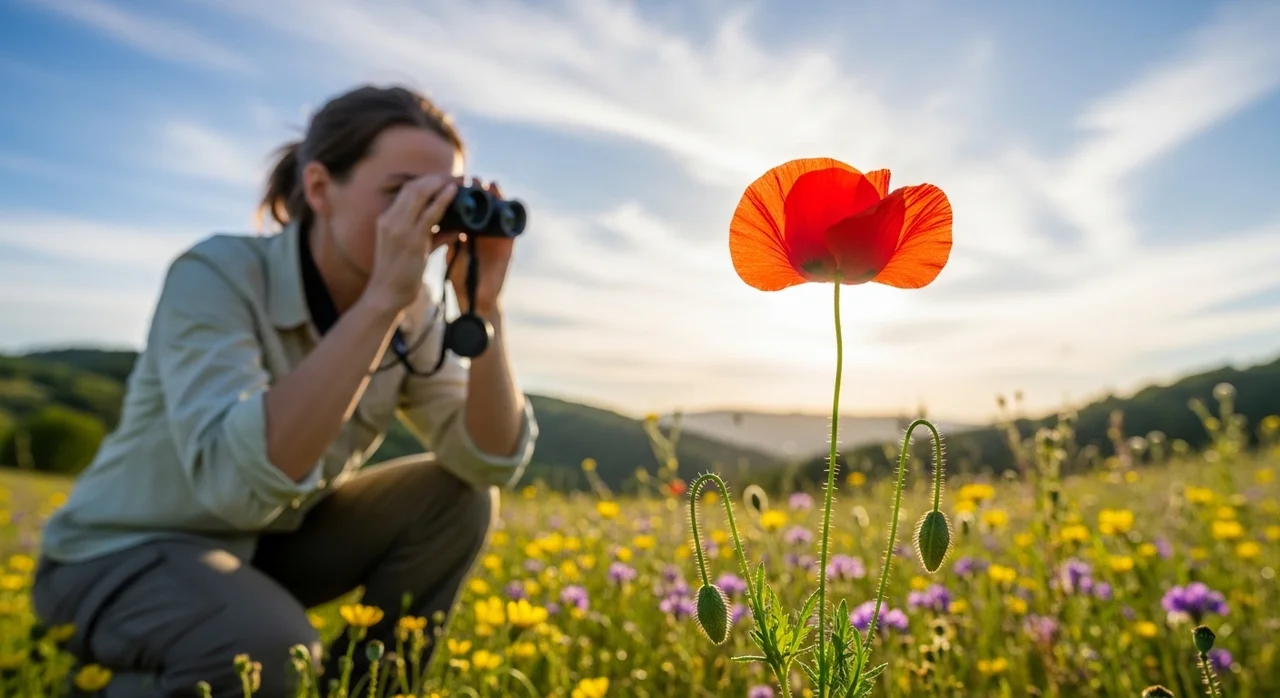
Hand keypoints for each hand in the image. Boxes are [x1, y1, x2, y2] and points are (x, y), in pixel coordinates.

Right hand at [363, 174, 459, 312]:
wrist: (385, 295)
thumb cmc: (398, 276)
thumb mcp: (413, 251)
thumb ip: (432, 237)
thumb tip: (454, 229)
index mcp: (386, 219)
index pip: (407, 190)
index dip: (427, 181)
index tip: (445, 179)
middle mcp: (390, 219)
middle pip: (413, 186)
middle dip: (436, 178)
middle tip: (457, 176)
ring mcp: (399, 229)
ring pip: (420, 194)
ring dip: (441, 183)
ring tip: (459, 179)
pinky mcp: (411, 240)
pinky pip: (429, 214)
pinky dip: (442, 199)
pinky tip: (453, 191)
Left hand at [445, 176, 515, 315]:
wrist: (475, 302)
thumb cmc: (462, 279)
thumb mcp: (451, 253)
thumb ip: (445, 238)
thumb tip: (434, 219)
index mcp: (471, 235)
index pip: (468, 210)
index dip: (463, 196)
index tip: (455, 181)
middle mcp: (485, 236)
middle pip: (484, 208)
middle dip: (480, 192)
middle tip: (474, 178)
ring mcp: (497, 242)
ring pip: (498, 216)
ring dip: (496, 200)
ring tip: (491, 186)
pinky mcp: (507, 252)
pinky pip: (510, 232)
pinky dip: (509, 219)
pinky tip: (507, 208)